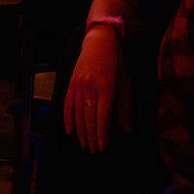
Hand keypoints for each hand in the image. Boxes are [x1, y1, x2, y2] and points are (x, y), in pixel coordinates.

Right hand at [63, 28, 131, 152]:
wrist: (99, 43)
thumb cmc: (116, 64)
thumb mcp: (125, 85)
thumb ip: (125, 108)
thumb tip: (126, 129)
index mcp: (106, 88)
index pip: (102, 116)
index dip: (101, 133)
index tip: (102, 147)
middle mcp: (89, 87)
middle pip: (88, 117)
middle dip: (91, 136)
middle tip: (93, 151)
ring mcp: (77, 85)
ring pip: (77, 113)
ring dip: (80, 131)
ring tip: (83, 144)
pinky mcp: (70, 83)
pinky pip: (67, 104)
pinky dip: (67, 118)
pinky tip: (69, 130)